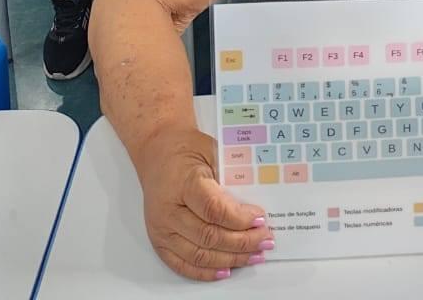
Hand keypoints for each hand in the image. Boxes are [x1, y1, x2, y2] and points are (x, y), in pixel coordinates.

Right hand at [138, 128, 272, 281]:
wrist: (158, 152)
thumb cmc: (185, 150)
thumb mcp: (211, 151)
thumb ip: (230, 176)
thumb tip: (254, 205)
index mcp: (182, 183)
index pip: (214, 209)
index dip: (240, 219)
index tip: (260, 219)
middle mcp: (168, 211)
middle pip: (209, 236)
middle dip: (242, 242)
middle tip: (265, 239)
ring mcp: (162, 230)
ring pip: (200, 255)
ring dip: (231, 259)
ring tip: (254, 255)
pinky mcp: (159, 242)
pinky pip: (183, 265)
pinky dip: (206, 272)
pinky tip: (226, 269)